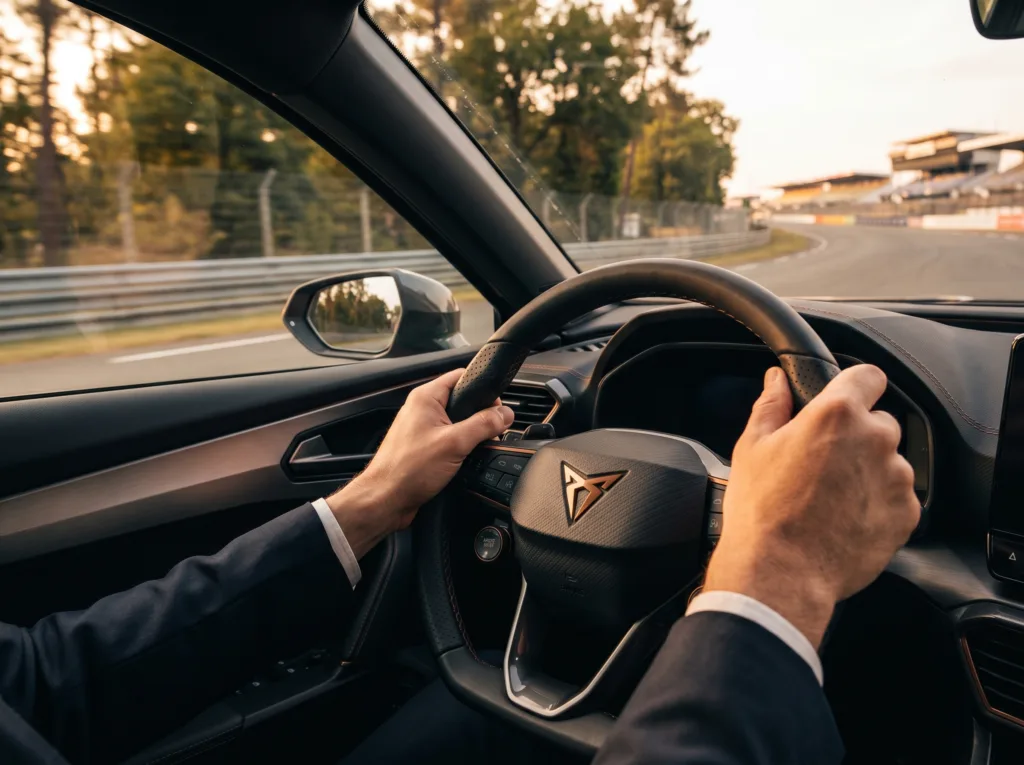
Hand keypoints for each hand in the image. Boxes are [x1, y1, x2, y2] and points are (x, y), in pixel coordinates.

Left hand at [326, 369, 513, 557]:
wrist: (386, 500)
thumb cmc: (407, 470)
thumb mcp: (454, 443)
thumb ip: (483, 425)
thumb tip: (505, 414)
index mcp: (426, 398)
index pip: (461, 377)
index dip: (483, 388)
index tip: (497, 406)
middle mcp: (422, 409)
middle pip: (462, 400)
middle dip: (480, 415)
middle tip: (491, 430)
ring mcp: (422, 428)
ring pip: (457, 422)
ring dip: (471, 433)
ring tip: (478, 447)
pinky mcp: (424, 446)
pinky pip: (450, 438)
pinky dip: (461, 446)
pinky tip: (466, 458)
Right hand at [704, 365, 919, 647]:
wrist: (781, 572)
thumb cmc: (762, 511)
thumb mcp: (752, 448)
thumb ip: (771, 405)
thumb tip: (776, 380)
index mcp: (836, 414)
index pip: (868, 376)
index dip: (855, 386)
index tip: (845, 400)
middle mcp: (875, 439)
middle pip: (879, 422)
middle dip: (857, 436)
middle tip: (823, 462)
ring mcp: (896, 478)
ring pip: (890, 462)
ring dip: (869, 471)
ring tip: (832, 498)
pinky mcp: (907, 514)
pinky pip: (898, 498)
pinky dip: (878, 504)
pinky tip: (845, 518)